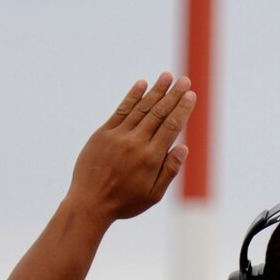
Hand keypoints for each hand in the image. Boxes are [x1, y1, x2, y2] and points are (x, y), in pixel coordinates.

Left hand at [68, 72, 196, 223]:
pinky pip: (120, 111)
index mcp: (150, 158)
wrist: (89, 203)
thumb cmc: (125, 202)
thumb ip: (169, 170)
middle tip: (184, 80)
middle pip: (158, 113)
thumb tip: (183, 148)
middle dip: (173, 95)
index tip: (191, 95)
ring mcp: (117, 136)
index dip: (182, 109)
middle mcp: (135, 143)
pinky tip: (141, 84)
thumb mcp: (154, 194)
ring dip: (155, 91)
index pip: (171, 127)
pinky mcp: (103, 134)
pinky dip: (132, 97)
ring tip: (166, 76)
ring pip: (141, 109)